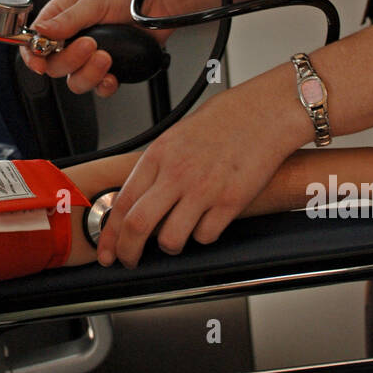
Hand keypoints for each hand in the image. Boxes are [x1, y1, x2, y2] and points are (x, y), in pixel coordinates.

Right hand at [19, 0, 212, 97]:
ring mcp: (93, 53)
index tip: (39, 63)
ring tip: (106, 57)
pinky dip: (104, 85)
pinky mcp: (113, 66)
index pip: (36, 40)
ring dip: (89, 73)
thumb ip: (66, 19)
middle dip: (70, 60)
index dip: (33, 54)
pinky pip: (100, 86)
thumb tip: (40, 32)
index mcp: (63, 15)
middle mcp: (75, 36)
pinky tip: (112, 75)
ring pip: (76, 80)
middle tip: (89, 45)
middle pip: (55, 65)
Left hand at [97, 70, 306, 268]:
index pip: (122, 203)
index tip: (107, 250)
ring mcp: (203, 189)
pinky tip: (207, 221)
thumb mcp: (177, 136)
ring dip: (170, 246)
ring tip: (175, 239)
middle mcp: (177, 173)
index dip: (110, 234)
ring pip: (170, 240)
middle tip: (130, 261)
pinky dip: (202, 236)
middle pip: (137, 226)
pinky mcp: (230, 202)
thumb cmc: (225, 120)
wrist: (265, 112)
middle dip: (128, 252)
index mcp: (158, 155)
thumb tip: (138, 199)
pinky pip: (205, 236)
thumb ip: (157, 167)